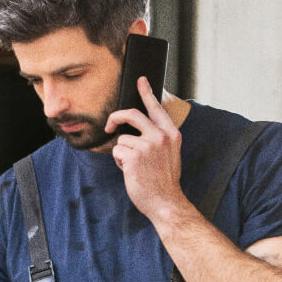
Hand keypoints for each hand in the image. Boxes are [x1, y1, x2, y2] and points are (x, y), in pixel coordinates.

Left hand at [106, 76, 185, 221]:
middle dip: (115, 117)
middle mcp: (161, 136)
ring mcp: (148, 145)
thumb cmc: (163, 179)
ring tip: (133, 166)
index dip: (146, 92)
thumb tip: (137, 129)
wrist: (165, 201)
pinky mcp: (134, 156)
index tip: (140, 80)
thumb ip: (158, 138)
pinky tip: (130, 171)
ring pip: (121, 139)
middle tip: (109, 126)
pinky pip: (117, 151)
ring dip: (122, 153)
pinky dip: (119, 161)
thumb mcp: (169, 153)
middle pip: (132, 114)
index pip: (156, 108)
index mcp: (172, 134)